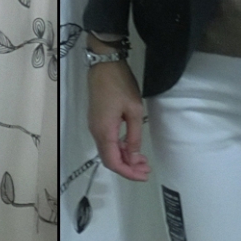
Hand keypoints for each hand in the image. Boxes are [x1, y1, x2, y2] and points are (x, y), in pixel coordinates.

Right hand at [88, 58, 150, 180]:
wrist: (104, 64)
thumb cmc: (121, 85)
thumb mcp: (134, 110)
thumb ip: (134, 135)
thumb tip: (134, 156)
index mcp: (104, 132)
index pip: (113, 162)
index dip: (128, 172)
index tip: (144, 175)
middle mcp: (96, 132)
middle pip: (109, 159)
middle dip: (128, 167)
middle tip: (146, 170)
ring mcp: (95, 126)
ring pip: (108, 151)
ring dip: (124, 158)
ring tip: (142, 161)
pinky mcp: (97, 121)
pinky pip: (107, 142)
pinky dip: (120, 149)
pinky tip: (132, 148)